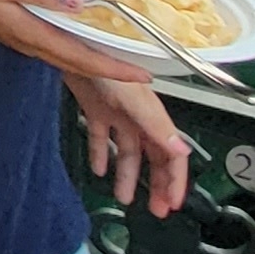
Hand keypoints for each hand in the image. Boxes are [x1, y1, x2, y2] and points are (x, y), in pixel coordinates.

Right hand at [0, 0, 178, 87]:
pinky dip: (76, 49)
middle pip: (77, 64)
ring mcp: (20, 39)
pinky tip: (83, 40)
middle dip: (111, 72)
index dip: (114, 69)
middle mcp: (28, 42)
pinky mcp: (14, 30)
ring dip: (95, 64)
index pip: (81, 57)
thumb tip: (80, 4)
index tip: (143, 77)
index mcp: (29, 32)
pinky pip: (53, 46)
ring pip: (66, 58)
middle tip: (142, 76)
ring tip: (121, 61)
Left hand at [66, 64, 192, 216]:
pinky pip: (100, 137)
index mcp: (153, 116)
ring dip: (127, 175)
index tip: (171, 204)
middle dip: (156, 184)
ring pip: (127, 151)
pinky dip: (100, 154)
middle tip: (155, 209)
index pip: (171, 155)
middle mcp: (137, 116)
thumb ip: (157, 125)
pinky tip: (98, 169)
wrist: (73, 44)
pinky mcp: (95, 107)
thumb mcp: (134, 99)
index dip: (174, 180)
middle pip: (153, 156)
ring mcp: (116, 112)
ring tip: (123, 197)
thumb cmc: (106, 64)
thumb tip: (181, 151)